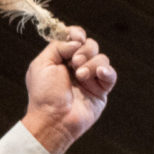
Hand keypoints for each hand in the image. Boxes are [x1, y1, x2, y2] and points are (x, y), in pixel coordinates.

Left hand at [20, 25, 116, 153]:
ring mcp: (90, 78)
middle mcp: (75, 67)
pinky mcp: (101, 90)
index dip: (77, 34)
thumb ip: (57, 46)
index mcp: (60, 60)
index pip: (75, 39)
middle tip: (75, 62)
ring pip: (102, 58)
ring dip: (91, 64)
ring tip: (80, 76)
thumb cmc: (44, 94)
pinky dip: (106, 72)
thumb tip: (76, 40)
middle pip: (90, 45)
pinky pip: (111, 74)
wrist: (53, 118)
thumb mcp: (42, 64)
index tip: (76, 37)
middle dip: (85, 50)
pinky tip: (98, 74)